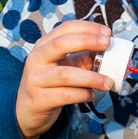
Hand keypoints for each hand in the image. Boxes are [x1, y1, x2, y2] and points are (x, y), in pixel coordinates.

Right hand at [15, 20, 114, 138]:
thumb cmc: (51, 84)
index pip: (65, 28)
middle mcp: (36, 58)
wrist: (27, 110)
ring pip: (65, 74)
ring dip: (91, 77)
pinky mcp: (39, 99)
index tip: (107, 33)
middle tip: (107, 44)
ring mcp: (35, 79)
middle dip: (86, 41)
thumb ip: (84, 57)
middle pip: (60, 44)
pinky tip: (91, 95)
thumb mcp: (66, 66)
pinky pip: (65, 95)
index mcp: (44, 45)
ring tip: (107, 82)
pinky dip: (82, 94)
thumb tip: (110, 52)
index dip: (87, 27)